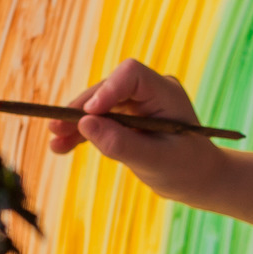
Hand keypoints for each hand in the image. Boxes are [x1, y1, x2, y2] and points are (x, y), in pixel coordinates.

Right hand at [48, 58, 223, 202]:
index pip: (132, 75)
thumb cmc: (185, 169)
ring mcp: (139, 102)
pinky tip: (61, 147)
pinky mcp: (128, 116)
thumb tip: (84, 124)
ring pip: (100, 104)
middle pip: (109, 88)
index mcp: (166, 93)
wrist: (198, 178)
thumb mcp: (155, 161)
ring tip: (55, 142)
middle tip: (56, 129)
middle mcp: (152, 91)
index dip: (107, 89)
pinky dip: (83, 132)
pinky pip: (101, 119)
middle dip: (82, 109)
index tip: (87, 114)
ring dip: (76, 122)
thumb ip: (121, 143)